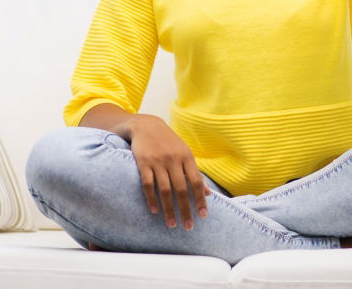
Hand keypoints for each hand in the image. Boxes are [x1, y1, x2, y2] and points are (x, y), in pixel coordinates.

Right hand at [127, 114, 211, 230]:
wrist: (146, 125)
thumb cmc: (169, 142)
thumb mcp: (185, 153)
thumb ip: (195, 173)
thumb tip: (208, 193)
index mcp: (186, 157)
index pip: (196, 182)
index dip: (200, 200)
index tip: (203, 216)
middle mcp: (173, 160)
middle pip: (181, 189)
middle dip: (185, 210)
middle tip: (188, 226)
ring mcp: (158, 162)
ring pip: (164, 190)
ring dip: (168, 209)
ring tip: (171, 224)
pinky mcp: (143, 163)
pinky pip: (147, 184)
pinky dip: (151, 198)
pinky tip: (154, 210)